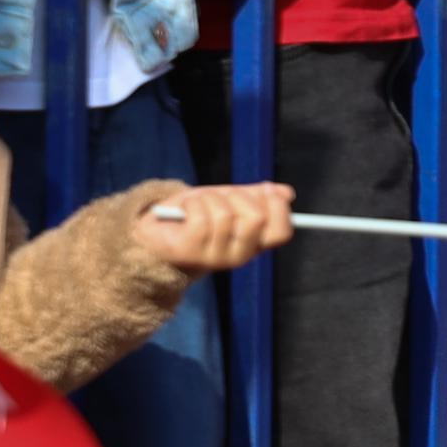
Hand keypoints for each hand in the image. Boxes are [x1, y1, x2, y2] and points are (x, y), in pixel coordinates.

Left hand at [138, 182, 296, 275]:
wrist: (159, 231)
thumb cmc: (198, 215)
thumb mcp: (230, 201)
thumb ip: (256, 196)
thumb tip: (286, 192)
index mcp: (254, 244)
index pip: (281, 231)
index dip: (277, 206)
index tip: (266, 190)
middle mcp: (240, 255)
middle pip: (256, 218)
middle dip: (239, 196)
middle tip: (223, 197)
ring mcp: (216, 256)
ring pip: (225, 214)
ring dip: (210, 198)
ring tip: (199, 204)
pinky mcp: (192, 251)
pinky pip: (201, 216)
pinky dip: (192, 203)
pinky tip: (186, 209)